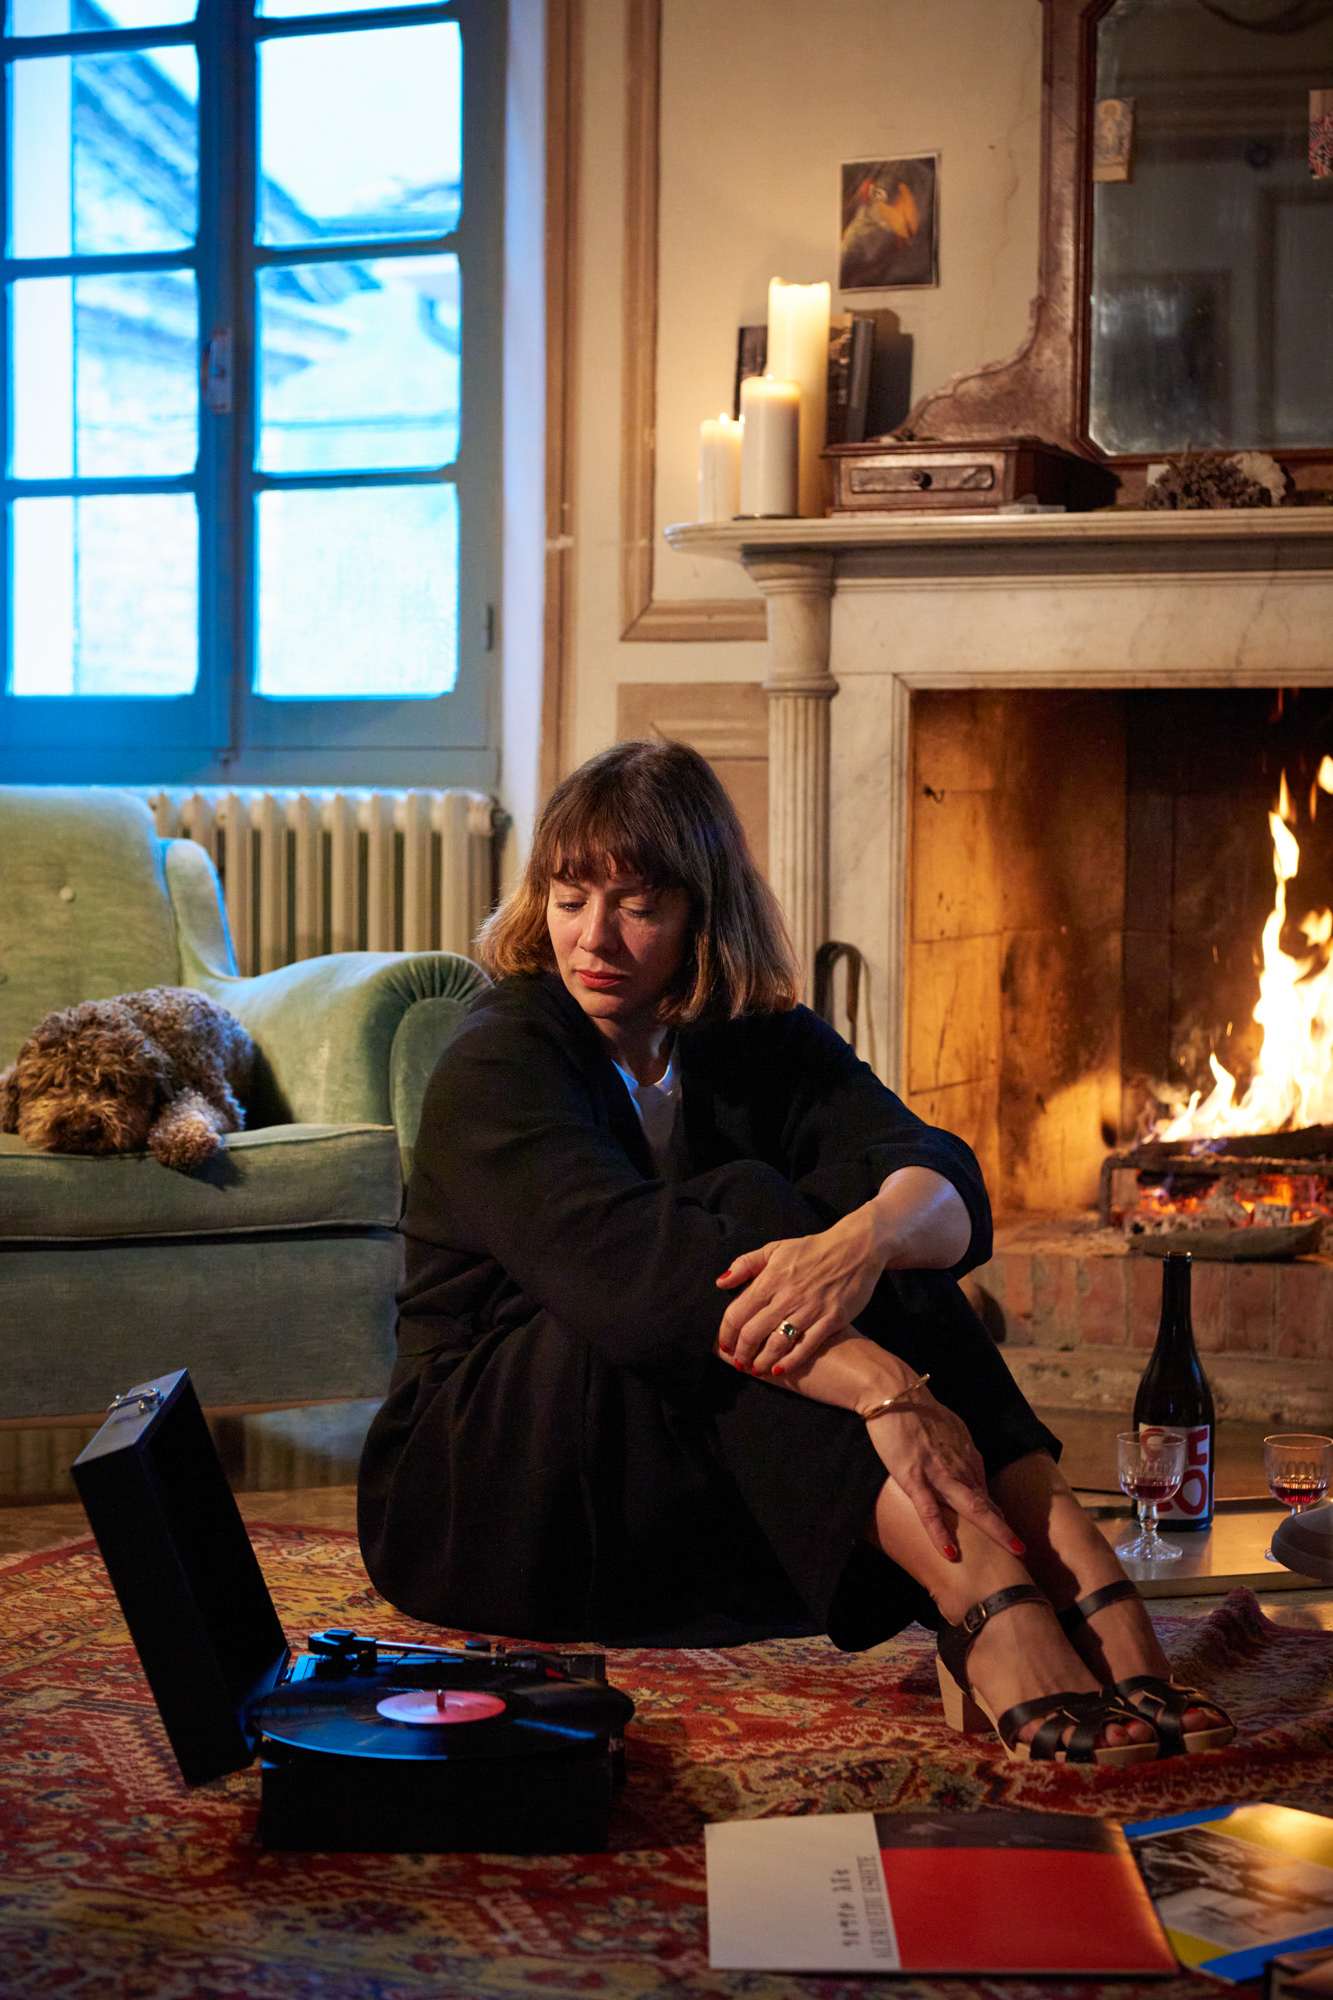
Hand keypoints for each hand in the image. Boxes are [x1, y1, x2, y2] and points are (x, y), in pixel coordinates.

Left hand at [716, 1208, 884, 1373]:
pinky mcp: (831, 1319)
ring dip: (762, 1361)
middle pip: (754, 1332)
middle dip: (741, 1353)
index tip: (724, 1344)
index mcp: (771, 1278)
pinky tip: (780, 1369)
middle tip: (738, 1363)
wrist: (856, 1248)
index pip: (738, 1312)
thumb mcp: (775, 1248)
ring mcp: (811, 1309)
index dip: (727, 1333)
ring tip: (756, 1370)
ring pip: (777, 1343)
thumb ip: (746, 1264)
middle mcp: (788, 1296)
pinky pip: (806, 1346)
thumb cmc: (813, 1249)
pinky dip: (791, 1361)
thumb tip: (721, 1283)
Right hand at [869, 1388, 1020, 1561]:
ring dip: (995, 1531)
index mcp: (966, 1456)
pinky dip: (940, 1532)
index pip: (985, 1493)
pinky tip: (950, 1552)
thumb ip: (958, 1449)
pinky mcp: (914, 1477)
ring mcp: (939, 1473)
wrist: (895, 1393)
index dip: (997, 1516)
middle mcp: (960, 1467)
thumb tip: (964, 1464)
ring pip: (972, 1508)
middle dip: (1007, 1530)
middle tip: (1023, 1552)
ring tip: (1014, 1552)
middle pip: (988, 1504)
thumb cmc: (918, 1409)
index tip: (1006, 1535)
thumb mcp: (949, 1429)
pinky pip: (929, 1510)